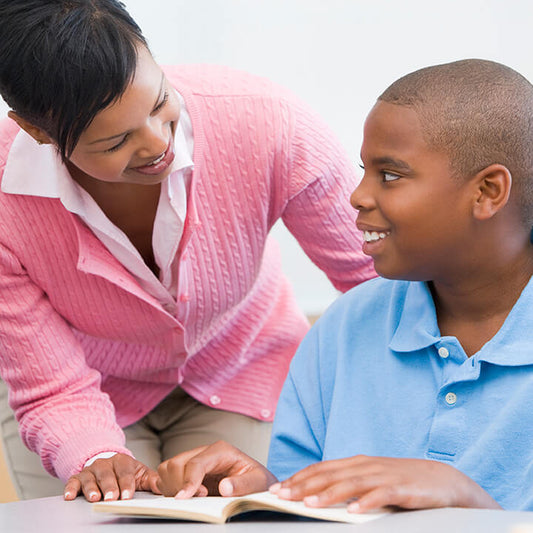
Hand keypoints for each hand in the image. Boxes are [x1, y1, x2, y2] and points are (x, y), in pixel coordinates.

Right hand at [63, 453, 160, 501]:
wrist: (110, 463)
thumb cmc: (127, 472)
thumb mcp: (140, 474)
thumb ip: (152, 480)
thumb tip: (165, 487)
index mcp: (123, 461)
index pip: (125, 472)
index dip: (126, 484)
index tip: (127, 496)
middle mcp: (106, 464)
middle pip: (107, 475)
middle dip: (110, 487)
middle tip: (112, 498)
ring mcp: (91, 470)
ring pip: (90, 478)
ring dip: (92, 488)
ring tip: (95, 498)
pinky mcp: (78, 477)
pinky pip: (72, 481)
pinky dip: (70, 488)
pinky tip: (70, 496)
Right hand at [157, 440, 276, 497]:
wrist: (255, 483)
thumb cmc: (256, 481)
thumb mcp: (257, 482)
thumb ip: (243, 484)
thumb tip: (225, 487)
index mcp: (221, 451)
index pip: (196, 462)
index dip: (188, 481)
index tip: (184, 498)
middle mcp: (205, 452)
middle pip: (177, 464)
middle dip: (179, 484)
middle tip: (199, 499)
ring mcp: (195, 459)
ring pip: (168, 468)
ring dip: (172, 486)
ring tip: (191, 498)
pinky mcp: (188, 470)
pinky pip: (166, 475)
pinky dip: (168, 486)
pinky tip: (183, 495)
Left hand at [269, 455, 500, 511]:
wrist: (442, 480)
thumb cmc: (402, 481)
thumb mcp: (371, 479)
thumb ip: (348, 484)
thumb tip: (318, 495)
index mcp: (356, 463)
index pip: (321, 468)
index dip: (299, 477)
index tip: (278, 489)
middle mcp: (365, 465)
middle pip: (329, 474)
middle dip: (303, 485)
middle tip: (282, 496)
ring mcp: (382, 475)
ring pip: (350, 483)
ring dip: (327, 494)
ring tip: (308, 504)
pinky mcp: (401, 487)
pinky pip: (380, 495)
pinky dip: (365, 502)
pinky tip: (352, 511)